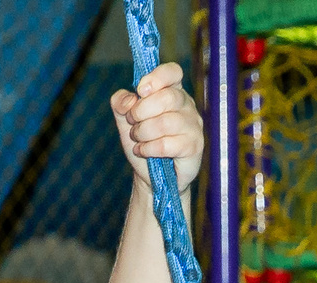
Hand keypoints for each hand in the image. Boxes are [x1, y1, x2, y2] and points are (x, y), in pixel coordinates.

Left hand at [111, 62, 202, 189]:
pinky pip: (167, 144)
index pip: (173, 72)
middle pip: (167, 97)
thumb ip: (121, 102)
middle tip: (133, 123)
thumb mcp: (125, 120)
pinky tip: (144, 151)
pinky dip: (149, 149)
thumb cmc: (143, 142)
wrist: (151, 176)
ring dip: (143, 133)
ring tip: (138, 140)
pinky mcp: (195, 146)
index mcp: (172, 91)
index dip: (156, 78)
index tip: (140, 90)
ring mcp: (193, 125)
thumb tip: (129, 100)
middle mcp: (186, 105)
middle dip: (141, 112)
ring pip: (165, 122)